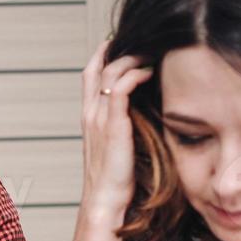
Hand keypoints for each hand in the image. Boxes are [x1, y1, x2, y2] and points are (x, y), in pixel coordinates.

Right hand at [80, 39, 154, 221]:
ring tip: (152, 52)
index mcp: (89, 117)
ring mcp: (99, 118)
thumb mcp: (118, 146)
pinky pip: (121, 88)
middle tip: (142, 40)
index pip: (90, 74)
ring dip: (132, 57)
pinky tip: (150, 71)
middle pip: (97, 66)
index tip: (123, 43)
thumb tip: (148, 111)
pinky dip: (136, 74)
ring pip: (110, 71)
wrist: (105, 200)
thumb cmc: (115, 180)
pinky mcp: (114, 125)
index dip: (103, 54)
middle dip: (118, 48)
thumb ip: (125, 125)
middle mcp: (90, 113)